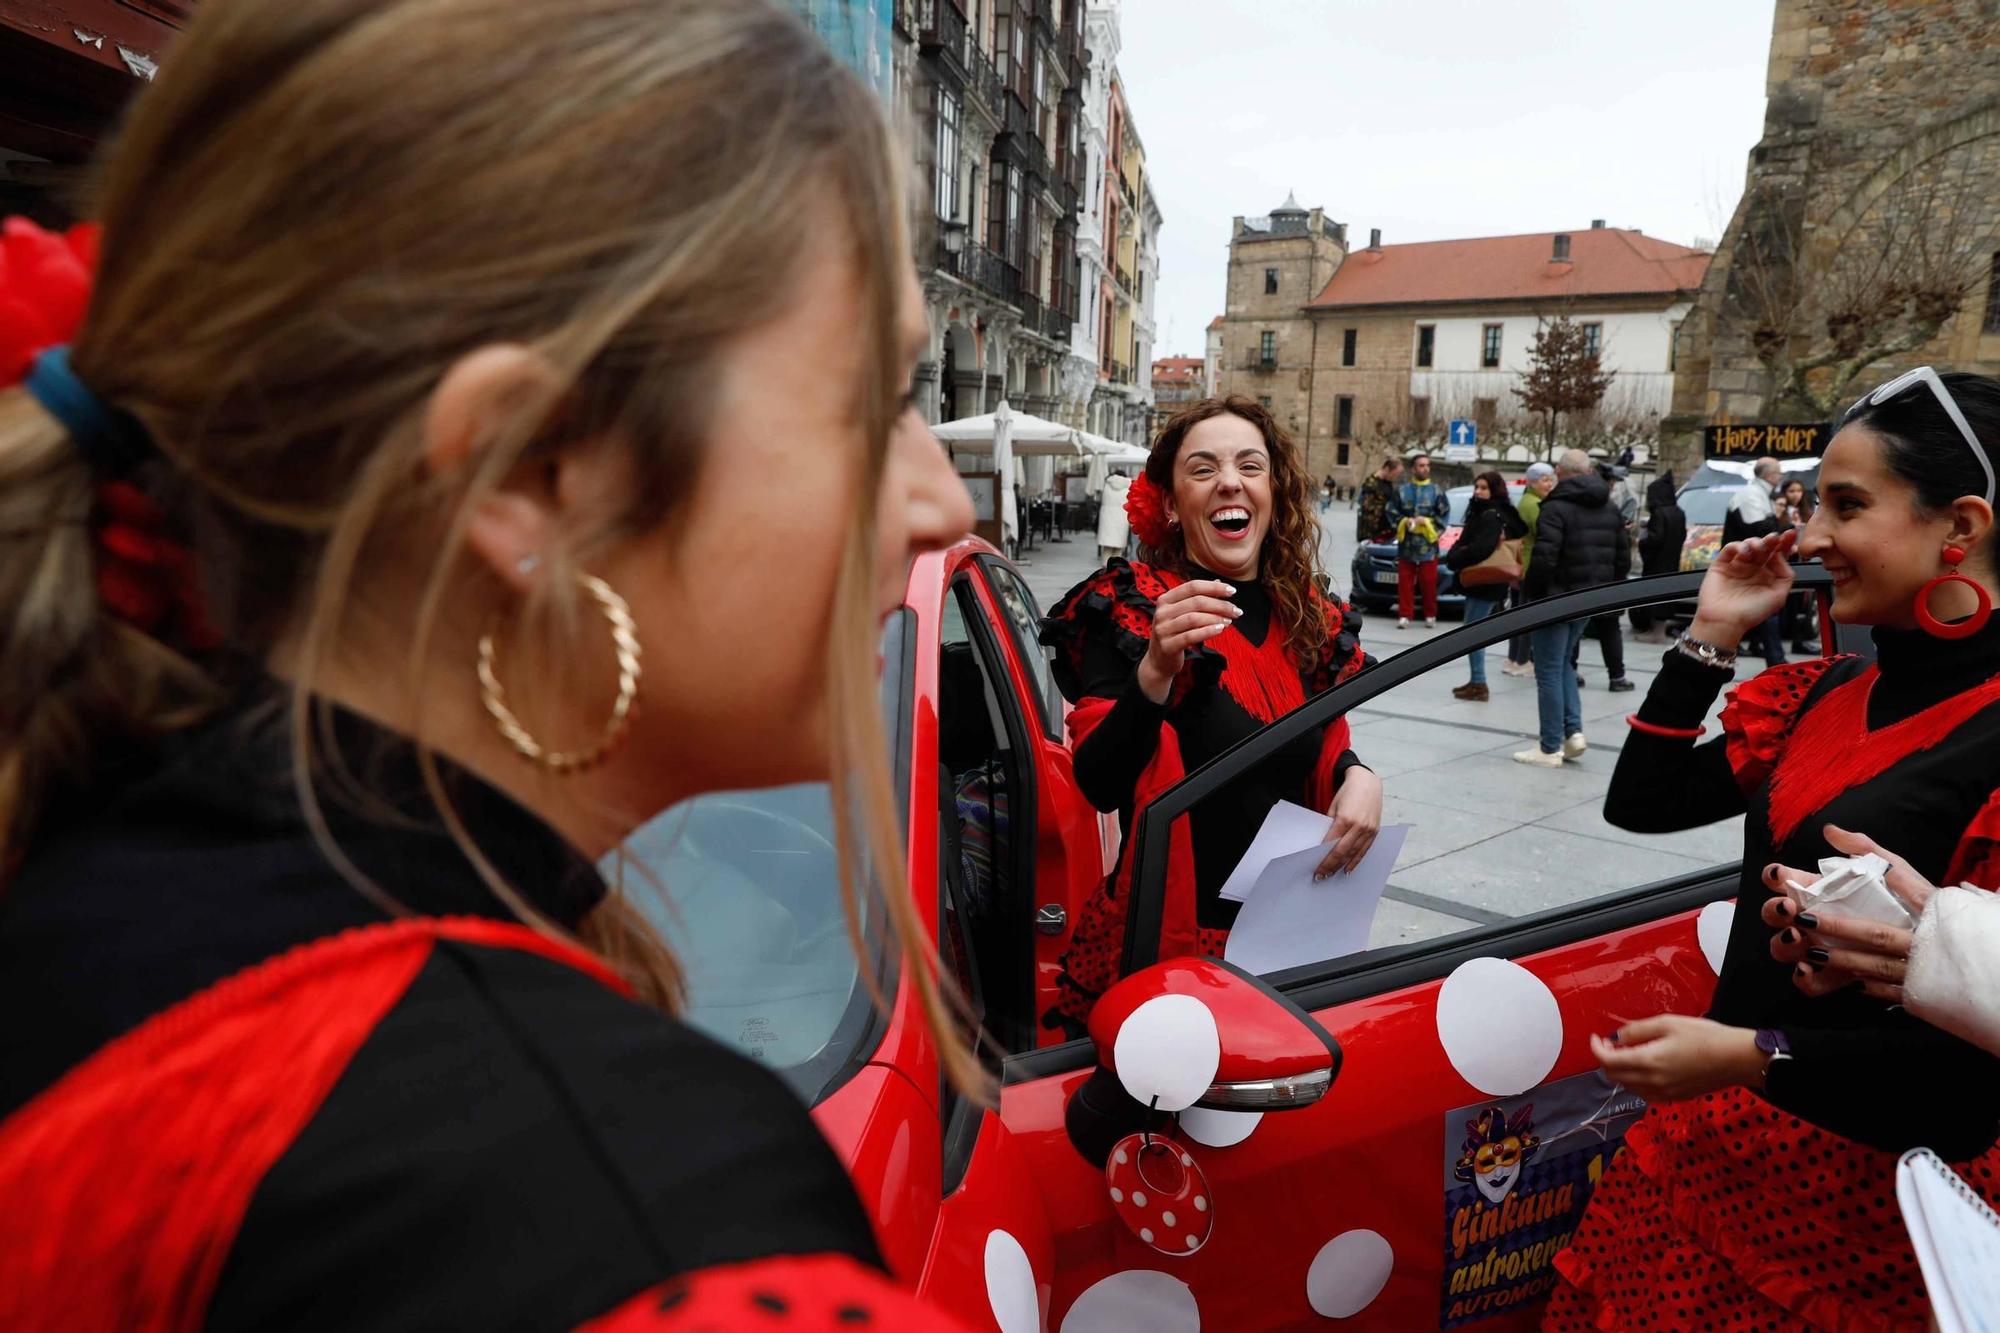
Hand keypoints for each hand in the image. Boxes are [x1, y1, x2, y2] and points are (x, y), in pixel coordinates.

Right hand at [1136, 580, 1239, 703]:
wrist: (1159, 661)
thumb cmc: (1175, 633)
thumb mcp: (1182, 613)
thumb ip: (1198, 598)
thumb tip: (1218, 582)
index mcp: (1165, 599)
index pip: (1192, 587)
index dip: (1213, 587)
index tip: (1232, 591)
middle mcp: (1162, 612)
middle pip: (1196, 602)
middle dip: (1220, 605)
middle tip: (1236, 611)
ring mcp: (1163, 629)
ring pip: (1194, 618)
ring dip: (1215, 618)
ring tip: (1229, 621)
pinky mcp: (1167, 646)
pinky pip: (1190, 636)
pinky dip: (1208, 631)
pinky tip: (1220, 629)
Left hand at [1317, 765, 1381, 878]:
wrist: (1367, 782)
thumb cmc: (1347, 793)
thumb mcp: (1333, 807)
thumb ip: (1330, 825)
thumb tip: (1322, 845)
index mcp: (1345, 819)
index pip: (1331, 844)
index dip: (1323, 858)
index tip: (1316, 868)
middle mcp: (1359, 826)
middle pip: (1342, 852)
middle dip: (1331, 866)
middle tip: (1321, 876)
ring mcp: (1368, 829)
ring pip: (1354, 853)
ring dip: (1342, 866)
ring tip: (1332, 874)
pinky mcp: (1375, 831)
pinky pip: (1364, 850)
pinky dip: (1356, 861)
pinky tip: (1348, 868)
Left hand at [1590, 1015, 1765, 1101]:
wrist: (1737, 1059)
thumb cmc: (1705, 1036)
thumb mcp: (1668, 1023)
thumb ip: (1637, 1031)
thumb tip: (1618, 1037)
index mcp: (1648, 1062)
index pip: (1608, 1062)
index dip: (1596, 1049)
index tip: (1596, 1038)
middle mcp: (1653, 1082)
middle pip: (1614, 1077)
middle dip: (1607, 1060)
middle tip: (1612, 1043)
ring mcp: (1665, 1094)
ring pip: (1628, 1087)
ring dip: (1621, 1071)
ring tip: (1630, 1052)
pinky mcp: (1676, 1098)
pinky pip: (1645, 1093)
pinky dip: (1637, 1081)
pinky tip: (1647, 1066)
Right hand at [1688, 528, 1796, 647]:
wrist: (1726, 621)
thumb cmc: (1751, 613)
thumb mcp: (1778, 596)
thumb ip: (1786, 574)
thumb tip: (1780, 556)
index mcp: (1768, 575)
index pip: (1778, 555)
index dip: (1785, 543)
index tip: (1791, 534)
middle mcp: (1754, 569)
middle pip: (1765, 547)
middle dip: (1771, 540)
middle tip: (1774, 538)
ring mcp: (1737, 566)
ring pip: (1748, 544)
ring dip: (1755, 542)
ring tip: (1757, 547)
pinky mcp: (1721, 564)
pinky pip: (1730, 548)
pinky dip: (1737, 546)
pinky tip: (1743, 553)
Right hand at [1762, 823, 1929, 1001]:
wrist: (1938, 943)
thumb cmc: (1912, 903)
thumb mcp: (1892, 869)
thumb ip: (1863, 848)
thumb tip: (1830, 830)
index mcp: (1820, 892)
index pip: (1784, 881)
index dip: (1775, 876)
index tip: (1780, 875)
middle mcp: (1813, 920)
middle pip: (1775, 916)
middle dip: (1774, 912)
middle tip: (1791, 910)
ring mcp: (1820, 949)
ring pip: (1784, 949)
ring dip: (1784, 943)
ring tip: (1798, 938)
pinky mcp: (1835, 977)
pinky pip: (1809, 982)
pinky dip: (1804, 977)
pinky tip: (1810, 968)